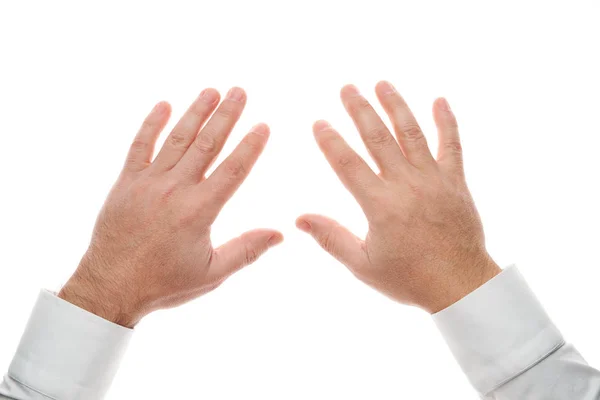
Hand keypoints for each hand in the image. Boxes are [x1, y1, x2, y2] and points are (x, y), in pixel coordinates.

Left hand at [59, 87, 282, 326]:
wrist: (110, 287)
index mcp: (198, 211)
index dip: (250, 146)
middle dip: (226, 116)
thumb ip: (246, 250)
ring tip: (211, 91)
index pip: (233, 170)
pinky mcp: (126, 183)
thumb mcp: (212, 273)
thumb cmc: (164, 284)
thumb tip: (280, 234)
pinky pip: (139, 146)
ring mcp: (147, 183)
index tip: (263, 125)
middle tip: (240, 91)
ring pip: (177, 140)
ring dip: (195, 113)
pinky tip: (163, 105)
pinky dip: (151, 124)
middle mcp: (174, 190)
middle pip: (207, 144)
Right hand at [296, 82, 499, 313]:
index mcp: (380, 205)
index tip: (319, 122)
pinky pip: (452, 145)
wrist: (461, 286)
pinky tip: (439, 100)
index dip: (330, 141)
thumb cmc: (409, 279)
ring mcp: (433, 180)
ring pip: (412, 133)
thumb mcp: (362, 265)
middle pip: (378, 138)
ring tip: (382, 84)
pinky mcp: (455, 182)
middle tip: (347, 88)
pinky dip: (447, 122)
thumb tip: (299, 219)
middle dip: (360, 110)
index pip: (348, 164)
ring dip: (396, 106)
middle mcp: (406, 185)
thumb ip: (331, 238)